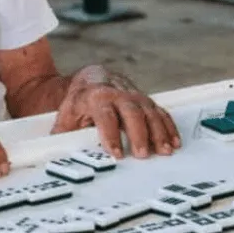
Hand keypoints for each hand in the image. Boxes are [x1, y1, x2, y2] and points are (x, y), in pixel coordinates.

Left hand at [51, 66, 180, 158]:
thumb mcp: (67, 115)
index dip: (110, 134)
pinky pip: (159, 111)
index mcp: (95, 96)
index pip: (104, 114)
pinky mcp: (144, 99)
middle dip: (138, 133)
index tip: (116, 153)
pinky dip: (168, 126)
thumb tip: (60, 154)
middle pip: (130, 111)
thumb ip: (66, 134)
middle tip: (142, 154)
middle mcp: (116, 92)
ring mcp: (133, 94)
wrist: (91, 78)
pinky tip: (173, 141)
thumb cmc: (78, 101)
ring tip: (164, 150)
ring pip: (149, 110)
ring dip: (158, 131)